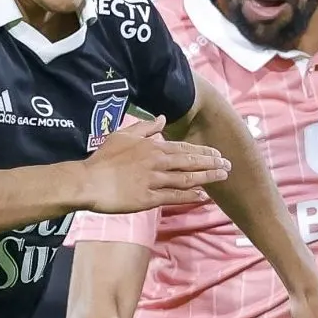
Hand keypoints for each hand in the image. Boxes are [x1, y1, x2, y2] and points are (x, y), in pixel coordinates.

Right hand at [79, 120, 229, 214]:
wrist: (89, 182)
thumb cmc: (104, 158)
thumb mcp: (124, 135)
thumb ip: (146, 126)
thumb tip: (163, 118)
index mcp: (153, 147)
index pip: (185, 148)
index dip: (204, 152)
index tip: (218, 154)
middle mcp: (157, 163)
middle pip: (191, 163)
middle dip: (212, 164)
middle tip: (228, 166)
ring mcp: (154, 181)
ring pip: (187, 179)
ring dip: (207, 178)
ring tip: (222, 178)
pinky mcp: (149, 199)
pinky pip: (174, 197)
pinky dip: (190, 196)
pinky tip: (203, 196)